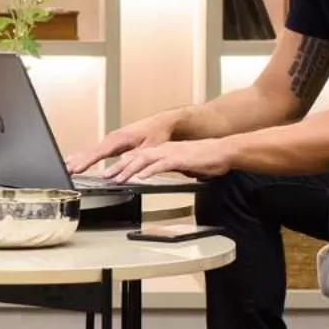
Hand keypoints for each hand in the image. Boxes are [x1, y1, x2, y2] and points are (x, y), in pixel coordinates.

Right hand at [65, 109, 178, 174]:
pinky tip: (75, 161)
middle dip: (76, 161)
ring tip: (64, 167)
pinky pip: (94, 151)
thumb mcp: (149, 148)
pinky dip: (83, 157)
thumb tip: (122, 164)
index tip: (76, 168)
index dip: (86, 161)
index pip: (98, 153)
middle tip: (63, 170)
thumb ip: (135, 157)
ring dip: (77, 159)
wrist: (160, 124)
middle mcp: (112, 139)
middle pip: (90, 152)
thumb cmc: (156, 134)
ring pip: (90, 151)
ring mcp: (110, 141)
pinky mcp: (112, 144)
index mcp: (119, 139)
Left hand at [105, 136, 234, 183]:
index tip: (109, 174)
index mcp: (162, 151)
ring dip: (129, 170)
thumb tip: (158, 174)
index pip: (136, 157)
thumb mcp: (181, 165)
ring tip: (118, 178)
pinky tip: (142, 177)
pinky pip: (161, 164)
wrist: (223, 152)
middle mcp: (163, 150)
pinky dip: (150, 170)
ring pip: (144, 160)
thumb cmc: (205, 159)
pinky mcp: (180, 159)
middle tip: (105, 177)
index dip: (121, 165)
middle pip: (135, 157)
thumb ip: (168, 167)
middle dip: (118, 168)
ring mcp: (170, 153)